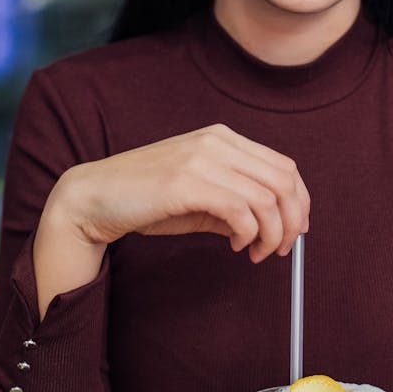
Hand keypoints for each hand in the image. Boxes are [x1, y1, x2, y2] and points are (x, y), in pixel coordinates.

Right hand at [59, 123, 309, 262]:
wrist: (93, 198)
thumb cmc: (146, 199)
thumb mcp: (199, 198)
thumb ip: (235, 205)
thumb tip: (271, 227)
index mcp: (222, 138)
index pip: (284, 166)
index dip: (299, 201)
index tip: (295, 230)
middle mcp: (216, 142)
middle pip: (283, 181)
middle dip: (291, 221)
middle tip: (281, 249)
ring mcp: (201, 159)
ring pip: (266, 198)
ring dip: (271, 234)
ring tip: (256, 252)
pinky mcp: (186, 182)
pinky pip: (240, 211)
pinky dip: (248, 234)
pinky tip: (236, 245)